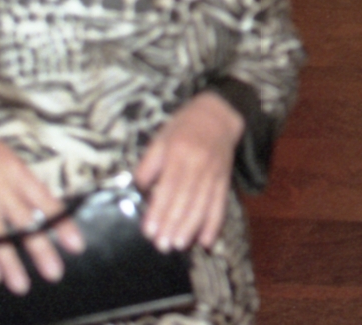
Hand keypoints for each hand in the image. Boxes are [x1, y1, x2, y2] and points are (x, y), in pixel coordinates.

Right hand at [0, 100, 83, 294]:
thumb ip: (19, 180)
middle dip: (41, 250)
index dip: (62, 224)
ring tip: (21, 284)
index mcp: (16, 170)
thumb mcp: (2, 155)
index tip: (75, 245)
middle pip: (26, 223)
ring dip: (11, 263)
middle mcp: (1, 186)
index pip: (46, 201)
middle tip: (54, 272)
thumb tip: (37, 202)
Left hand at [134, 92, 244, 252]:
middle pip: (186, 199)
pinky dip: (215, 224)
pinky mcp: (225, 180)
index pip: (168, 187)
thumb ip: (148, 165)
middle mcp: (198, 165)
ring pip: (203, 205)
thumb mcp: (160, 139)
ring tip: (179, 246)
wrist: (218, 114)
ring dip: (191, 228)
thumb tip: (137, 191)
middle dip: (173, 225)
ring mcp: (214, 173)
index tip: (149, 231)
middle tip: (162, 246)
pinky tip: (207, 241)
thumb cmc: (183, 127)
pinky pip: (221, 204)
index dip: (159, 211)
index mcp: (179, 153)